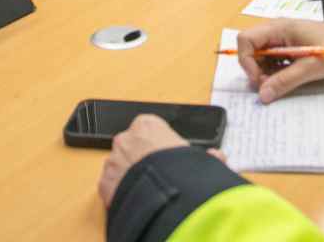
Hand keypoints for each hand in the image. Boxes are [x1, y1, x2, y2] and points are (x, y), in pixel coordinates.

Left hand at [98, 115, 225, 207]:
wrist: (162, 194)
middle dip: (142, 159)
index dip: (160, 144)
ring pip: (120, 167)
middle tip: (159, 174)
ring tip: (148, 190)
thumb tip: (218, 158)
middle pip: (132, 146)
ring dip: (130, 176)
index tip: (167, 156)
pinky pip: (112, 186)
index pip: (150, 129)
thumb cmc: (182, 170)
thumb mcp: (201, 159)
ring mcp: (113, 160)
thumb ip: (208, 156)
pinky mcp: (105, 183)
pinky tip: (137, 198)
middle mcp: (126, 138)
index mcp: (147, 125)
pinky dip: (122, 192)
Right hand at [237, 20, 323, 103]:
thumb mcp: (310, 67)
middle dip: (256, 69)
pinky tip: (288, 75)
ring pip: (259, 56)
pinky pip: (270, 58)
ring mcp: (279, 37)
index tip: (260, 80)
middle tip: (271, 84)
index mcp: (277, 28)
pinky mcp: (285, 45)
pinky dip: (274, 70)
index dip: (247, 61)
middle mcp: (274, 30)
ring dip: (265, 71)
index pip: (246, 40)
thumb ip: (285, 81)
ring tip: (282, 80)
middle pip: (250, 49)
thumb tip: (263, 95)